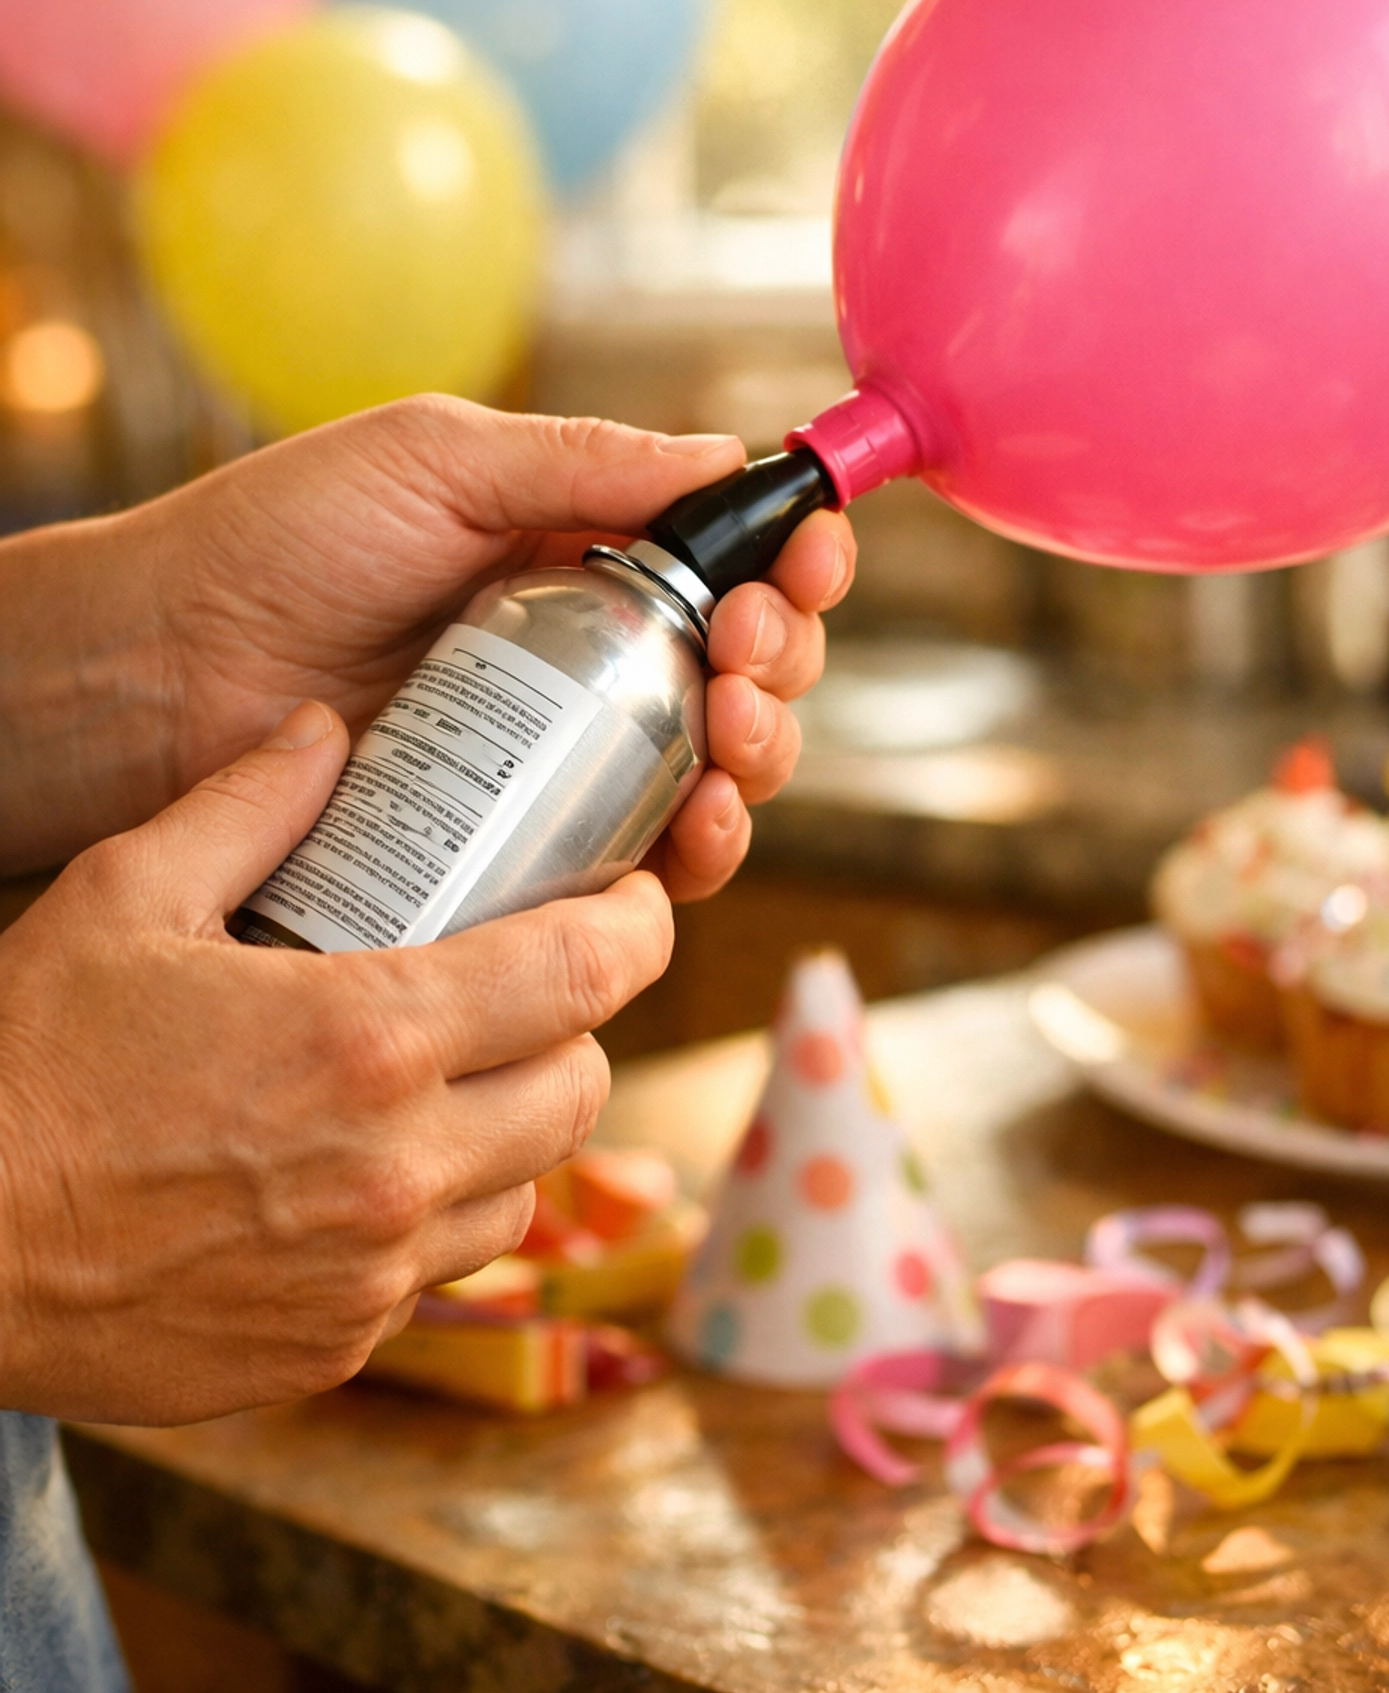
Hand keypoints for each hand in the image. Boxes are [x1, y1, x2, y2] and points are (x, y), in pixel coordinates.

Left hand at [0, 398, 855, 888]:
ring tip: (732, 737)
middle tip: (749, 654)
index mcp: (576, 548)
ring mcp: (558, 756)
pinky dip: (697, 851)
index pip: (725, 555)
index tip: (806, 567)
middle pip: (747, 668)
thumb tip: (724, 454)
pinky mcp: (521, 846)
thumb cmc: (275, 542)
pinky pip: (641, 861)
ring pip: (715, 770)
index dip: (791, 564)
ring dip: (763, 757)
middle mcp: (585, 652)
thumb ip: (580, 459)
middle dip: (785, 662)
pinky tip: (694, 831)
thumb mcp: (433, 460)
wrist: (154, 670)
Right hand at [0, 705, 671, 1422]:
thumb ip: (247, 807)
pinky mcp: (334, 1346)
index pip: (585, 974)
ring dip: (516, 1125)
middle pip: (583, 1086)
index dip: (639, 924)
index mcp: (368, 1036)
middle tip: (533, 981)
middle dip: (579, 1024)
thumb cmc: (26, 1066)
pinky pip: (442, 1272)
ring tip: (454, 1075)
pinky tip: (371, 1168)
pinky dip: (437, 1215)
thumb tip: (325, 729)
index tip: (637, 896)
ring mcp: (371, 1271)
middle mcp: (397, 1165)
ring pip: (527, 1190)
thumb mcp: (124, 897)